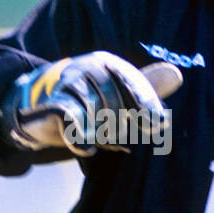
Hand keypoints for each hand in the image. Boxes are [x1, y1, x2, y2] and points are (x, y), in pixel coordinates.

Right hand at [0, 51, 182, 155]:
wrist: (36, 110)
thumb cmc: (85, 102)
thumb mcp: (117, 94)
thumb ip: (145, 88)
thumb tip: (177, 75)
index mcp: (106, 63)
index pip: (133, 85)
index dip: (145, 107)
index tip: (154, 126)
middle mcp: (87, 68)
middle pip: (116, 103)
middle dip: (120, 126)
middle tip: (115, 138)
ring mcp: (67, 85)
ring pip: (98, 116)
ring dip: (102, 135)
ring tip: (98, 140)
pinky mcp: (52, 105)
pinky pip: (75, 124)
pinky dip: (82, 140)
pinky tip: (88, 149)